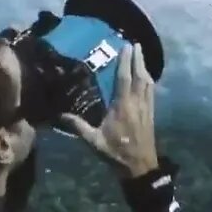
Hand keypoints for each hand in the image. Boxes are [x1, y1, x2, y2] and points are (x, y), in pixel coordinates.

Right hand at [61, 43, 159, 178]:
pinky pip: (151, 92)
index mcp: (123, 107)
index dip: (125, 62)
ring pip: (148, 83)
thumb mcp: (94, 142)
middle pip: (140, 76)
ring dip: (145, 67)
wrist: (140, 167)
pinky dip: (149, 80)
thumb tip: (59, 115)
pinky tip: (147, 77)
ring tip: (141, 54)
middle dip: (138, 59)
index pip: (124, 79)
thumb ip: (78, 127)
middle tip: (135, 44)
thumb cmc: (116, 153)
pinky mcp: (151, 114)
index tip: (126, 46)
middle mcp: (136, 104)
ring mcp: (146, 108)